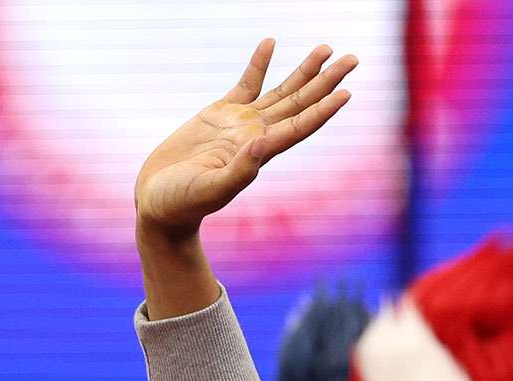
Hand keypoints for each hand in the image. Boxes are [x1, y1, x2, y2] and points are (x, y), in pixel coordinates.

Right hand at [134, 38, 356, 237]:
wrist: (160, 203)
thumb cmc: (182, 204)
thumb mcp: (210, 189)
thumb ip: (238, 171)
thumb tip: (262, 145)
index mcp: (259, 154)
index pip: (299, 127)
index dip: (324, 110)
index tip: (346, 92)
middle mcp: (257, 136)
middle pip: (300, 104)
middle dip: (326, 81)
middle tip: (352, 59)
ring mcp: (241, 123)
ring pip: (281, 92)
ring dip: (305, 71)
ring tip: (326, 49)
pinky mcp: (220, 113)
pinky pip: (247, 83)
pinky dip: (259, 63)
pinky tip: (271, 43)